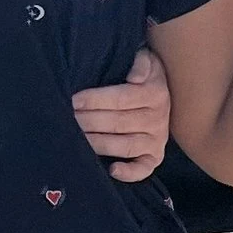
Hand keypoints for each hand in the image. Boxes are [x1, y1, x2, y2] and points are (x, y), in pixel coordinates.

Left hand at [70, 44, 172, 180]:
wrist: (165, 91)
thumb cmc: (144, 74)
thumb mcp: (147, 59)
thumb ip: (141, 61)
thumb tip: (135, 76)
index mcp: (155, 93)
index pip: (121, 98)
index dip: (95, 100)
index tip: (74, 100)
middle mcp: (158, 119)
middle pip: (118, 123)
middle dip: (89, 121)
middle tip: (66, 119)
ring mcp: (157, 140)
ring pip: (125, 146)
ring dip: (98, 144)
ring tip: (75, 139)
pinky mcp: (154, 156)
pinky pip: (144, 169)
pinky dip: (130, 173)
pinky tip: (112, 170)